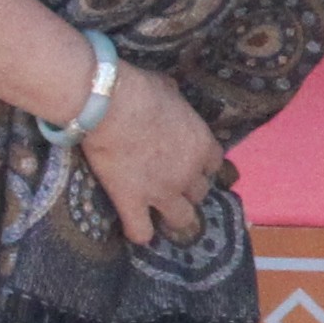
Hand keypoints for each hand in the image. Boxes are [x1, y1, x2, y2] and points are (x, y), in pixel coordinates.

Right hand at [82, 55, 230, 246]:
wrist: (108, 105)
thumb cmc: (140, 90)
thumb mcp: (169, 90)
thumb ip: (176, 104)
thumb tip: (169, 99)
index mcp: (201, 144)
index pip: (214, 165)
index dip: (202, 166)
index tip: (191, 163)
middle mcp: (188, 174)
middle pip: (200, 193)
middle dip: (188, 190)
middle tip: (172, 184)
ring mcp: (162, 192)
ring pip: (182, 219)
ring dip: (174, 216)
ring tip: (162, 214)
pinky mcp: (133, 202)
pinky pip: (141, 232)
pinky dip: (139, 232)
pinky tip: (134, 227)